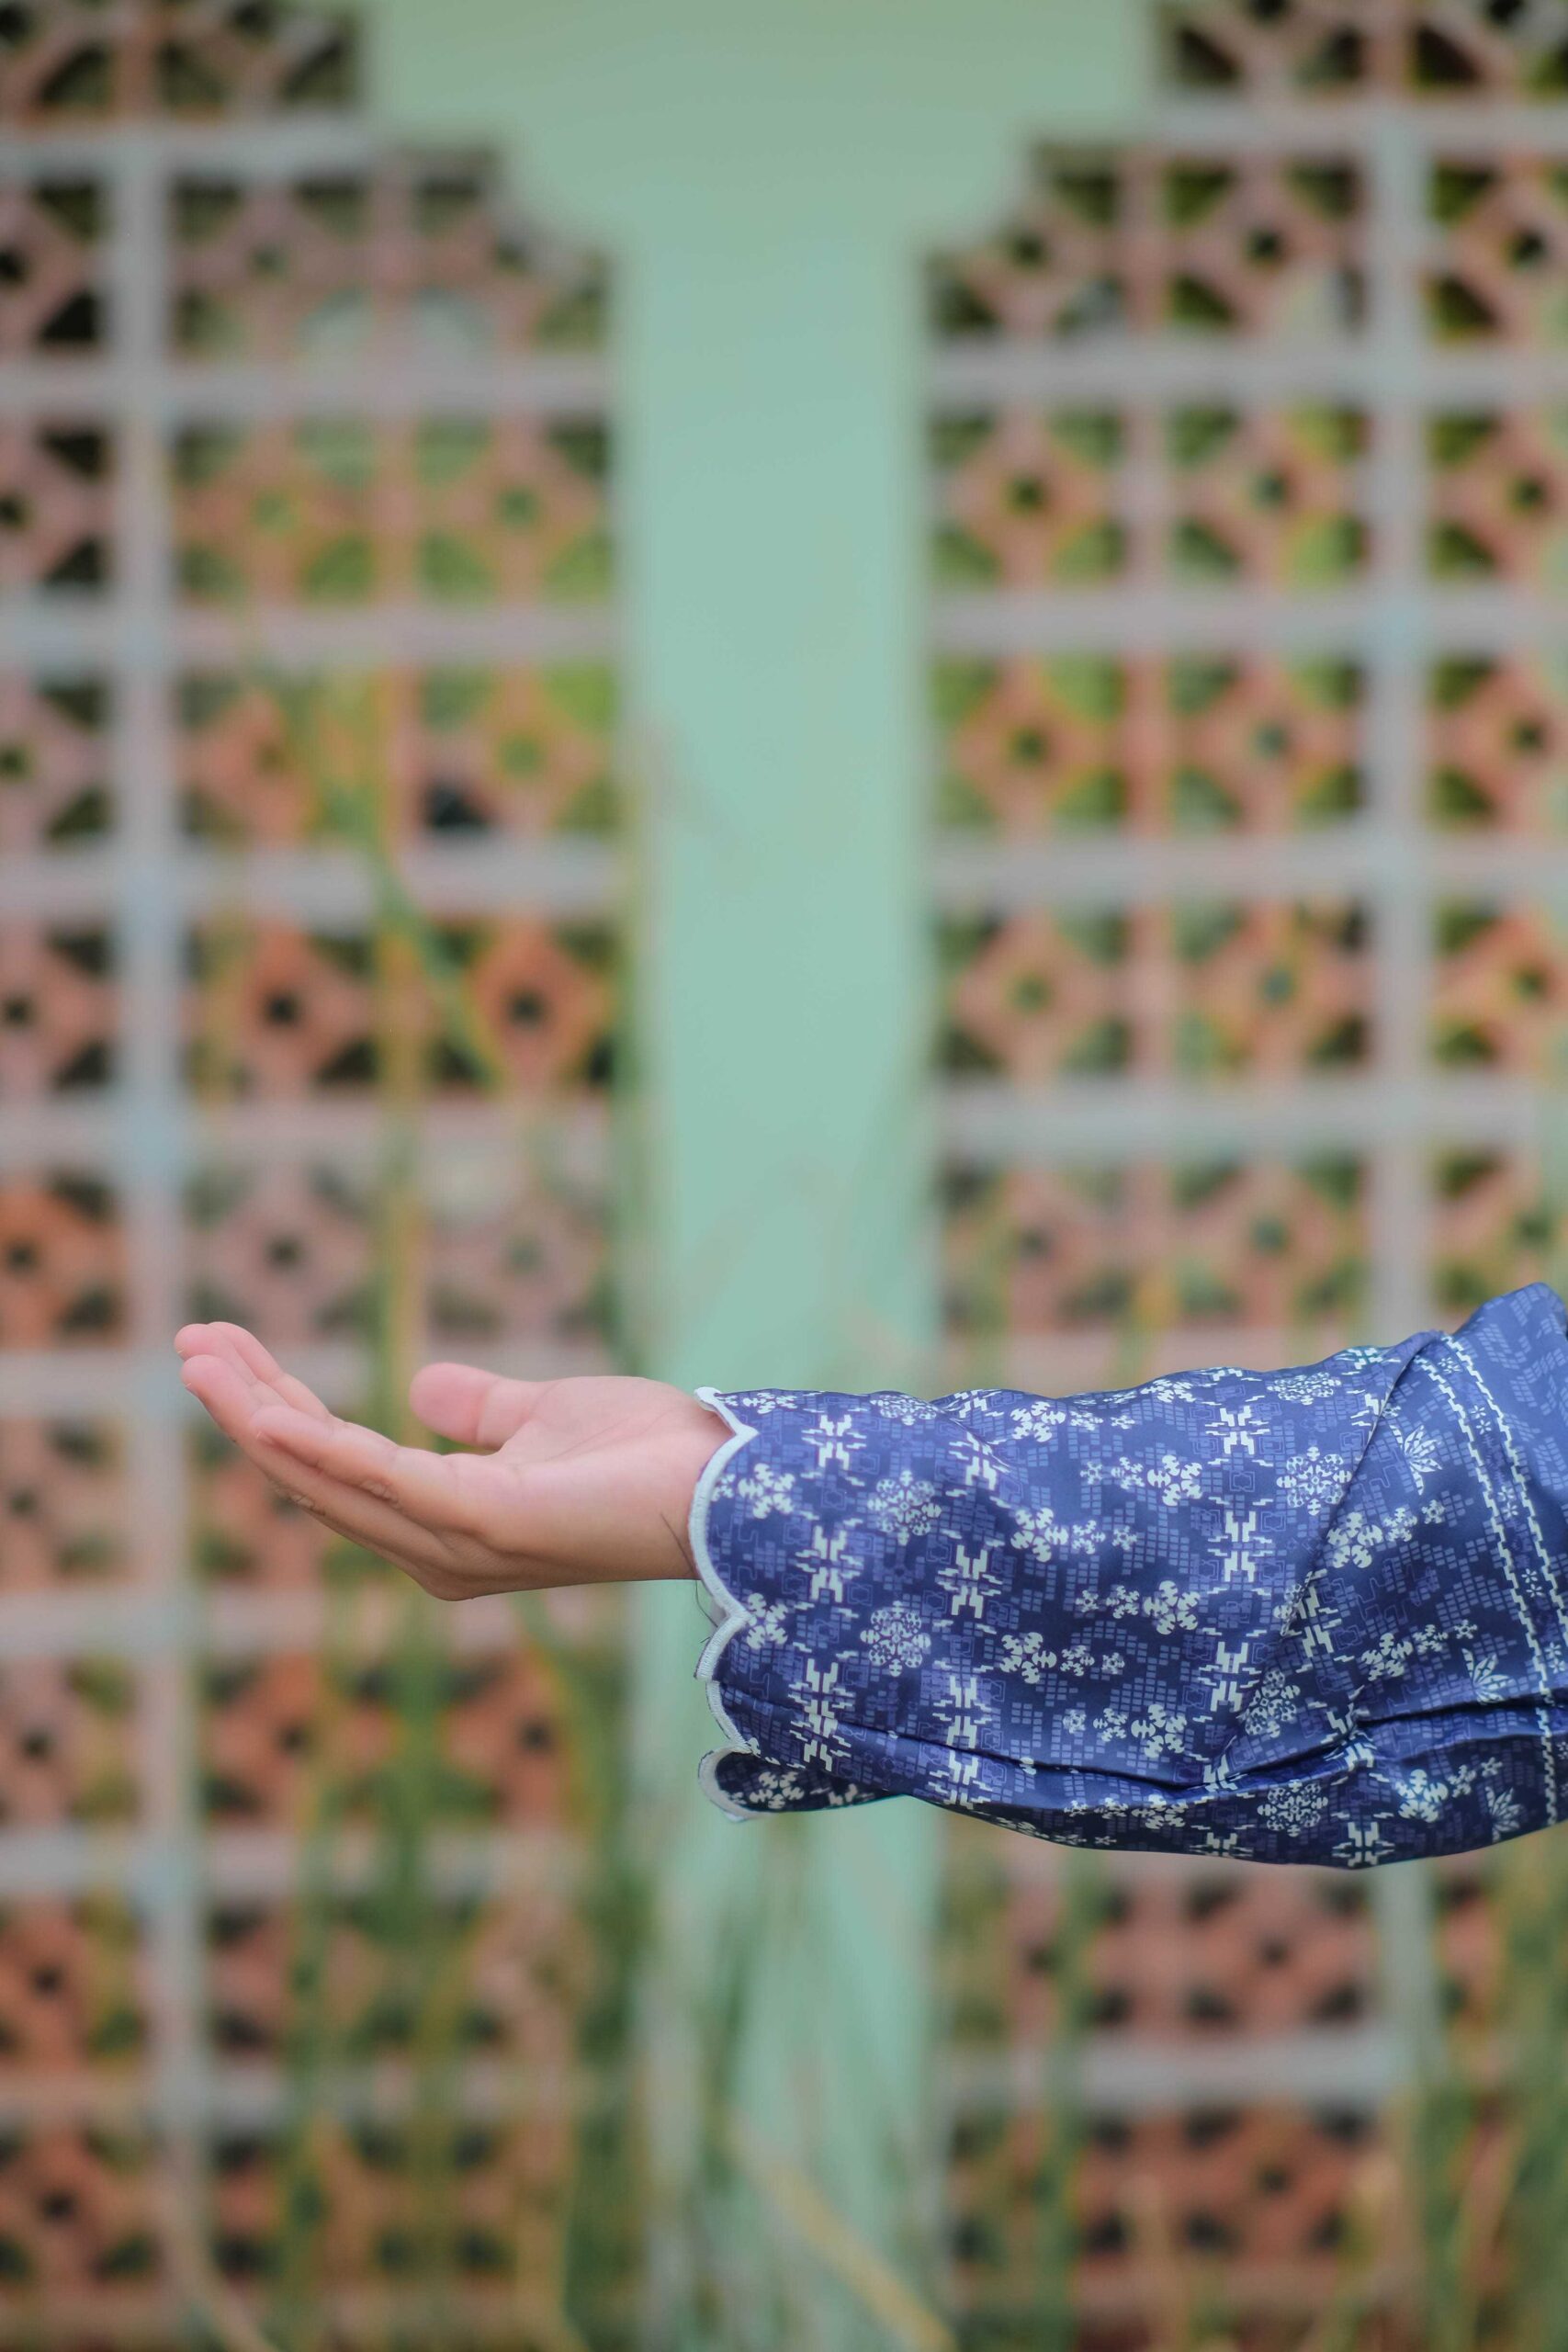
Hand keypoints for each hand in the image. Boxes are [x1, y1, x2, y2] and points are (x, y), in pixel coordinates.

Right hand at [174, 1321, 726, 1597]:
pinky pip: (388, 1483)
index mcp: (445, 1525)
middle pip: (315, 1475)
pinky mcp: (489, 1525)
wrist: (728, 1482)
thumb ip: (480, 1412)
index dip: (275, 1408)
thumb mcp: (544, 1417)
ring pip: (332, 1477)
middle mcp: (439, 1549)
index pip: (337, 1463)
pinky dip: (325, 1449)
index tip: (222, 1346)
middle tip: (187, 1343)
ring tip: (203, 1360)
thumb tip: (420, 1388)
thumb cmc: (647, 1457)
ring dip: (261, 1417)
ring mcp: (461, 1544)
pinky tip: (272, 1413)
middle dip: (247, 1409)